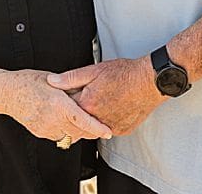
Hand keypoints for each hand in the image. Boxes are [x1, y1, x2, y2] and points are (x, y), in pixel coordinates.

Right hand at [2, 69, 112, 142]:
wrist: (8, 93)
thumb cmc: (28, 82)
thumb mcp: (52, 79)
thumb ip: (70, 88)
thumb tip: (86, 92)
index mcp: (58, 104)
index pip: (83, 121)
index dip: (97, 128)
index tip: (107, 131)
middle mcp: (53, 119)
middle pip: (79, 132)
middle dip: (90, 130)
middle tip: (99, 125)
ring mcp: (45, 128)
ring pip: (69, 136)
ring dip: (78, 131)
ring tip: (80, 120)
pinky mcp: (40, 133)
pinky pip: (58, 136)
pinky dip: (65, 131)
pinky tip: (64, 121)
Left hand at [47, 58, 163, 135]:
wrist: (150, 81)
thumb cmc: (125, 74)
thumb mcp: (94, 70)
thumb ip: (70, 78)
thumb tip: (52, 81)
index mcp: (87, 104)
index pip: (67, 107)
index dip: (68, 97)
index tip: (73, 91)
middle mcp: (97, 120)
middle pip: (79, 119)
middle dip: (79, 109)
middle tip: (92, 95)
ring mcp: (110, 127)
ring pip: (93, 126)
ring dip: (93, 116)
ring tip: (103, 100)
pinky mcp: (122, 130)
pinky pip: (108, 128)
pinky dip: (107, 120)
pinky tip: (113, 107)